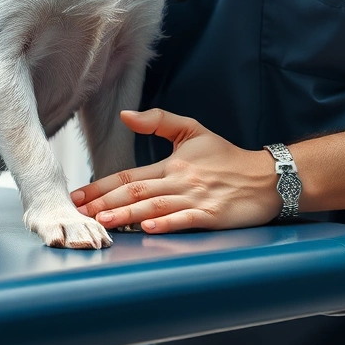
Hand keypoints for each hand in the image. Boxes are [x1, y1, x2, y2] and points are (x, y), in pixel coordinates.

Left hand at [69, 109, 283, 232]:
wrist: (267, 177)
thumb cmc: (227, 157)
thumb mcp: (193, 131)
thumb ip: (159, 120)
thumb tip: (126, 115)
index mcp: (172, 164)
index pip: (130, 175)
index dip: (102, 186)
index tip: (78, 195)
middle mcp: (181, 181)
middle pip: (137, 192)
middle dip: (105, 203)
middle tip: (80, 212)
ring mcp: (196, 199)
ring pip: (156, 207)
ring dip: (128, 215)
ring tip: (103, 221)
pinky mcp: (213, 216)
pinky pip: (186, 221)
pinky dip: (167, 224)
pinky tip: (148, 229)